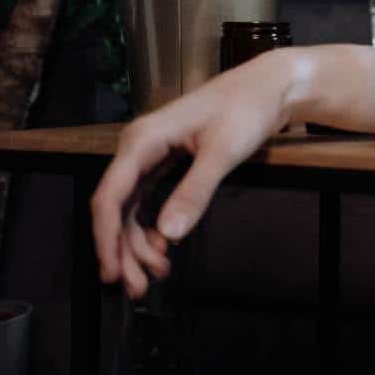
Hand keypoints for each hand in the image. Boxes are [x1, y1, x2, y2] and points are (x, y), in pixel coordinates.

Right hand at [91, 49, 296, 298]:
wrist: (269, 87)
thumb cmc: (246, 109)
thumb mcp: (223, 152)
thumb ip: (194, 192)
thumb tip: (168, 234)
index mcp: (142, 140)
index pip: (110, 196)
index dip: (106, 238)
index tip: (112, 271)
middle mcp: (139, 147)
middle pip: (118, 208)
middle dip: (124, 250)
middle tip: (139, 287)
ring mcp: (152, 155)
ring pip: (132, 208)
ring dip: (139, 244)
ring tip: (157, 273)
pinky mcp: (168, 161)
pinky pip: (149, 200)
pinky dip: (153, 227)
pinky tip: (163, 248)